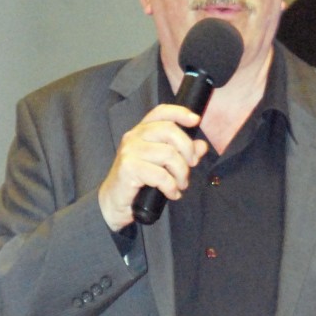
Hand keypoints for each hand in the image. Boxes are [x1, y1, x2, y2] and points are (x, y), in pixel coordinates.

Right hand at [98, 103, 208, 230]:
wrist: (113, 203)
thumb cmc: (138, 183)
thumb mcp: (163, 165)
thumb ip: (182, 154)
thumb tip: (202, 146)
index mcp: (142, 131)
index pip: (161, 112)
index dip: (180, 113)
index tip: (196, 121)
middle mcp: (134, 136)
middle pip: (170, 131)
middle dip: (188, 151)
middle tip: (190, 168)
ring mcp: (130, 151)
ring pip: (169, 154)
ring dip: (181, 173)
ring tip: (180, 185)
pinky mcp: (129, 167)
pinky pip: (161, 175)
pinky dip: (172, 187)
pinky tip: (171, 194)